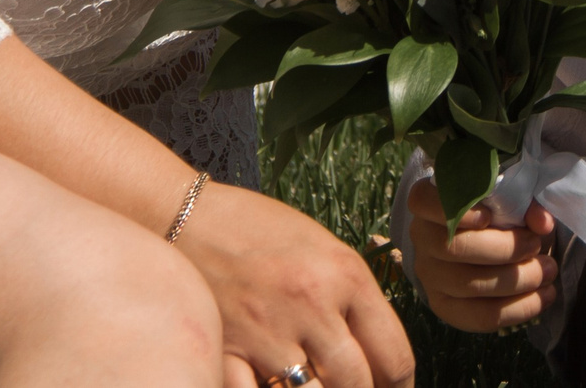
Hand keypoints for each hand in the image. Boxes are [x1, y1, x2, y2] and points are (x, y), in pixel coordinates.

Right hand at [170, 180, 413, 387]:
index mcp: (345, 274)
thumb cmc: (257, 229)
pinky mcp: (226, 352)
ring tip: (313, 385)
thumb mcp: (322, 249)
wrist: (183, 215)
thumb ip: (353, 300)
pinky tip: (272, 385)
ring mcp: (267, 332)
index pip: (394, 355)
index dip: (401, 387)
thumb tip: (380, 359)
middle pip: (358, 385)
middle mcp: (312, 304)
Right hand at [404, 175, 560, 332]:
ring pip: (468, 285)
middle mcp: (421, 238)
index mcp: (428, 201)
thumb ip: (526, 204)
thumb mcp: (510, 198)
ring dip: (516, 281)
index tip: (489, 216)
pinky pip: (478, 316)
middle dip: (504, 250)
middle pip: (454, 248)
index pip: (423, 201)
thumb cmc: (497, 212)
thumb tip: (542, 223)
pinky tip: (542, 297)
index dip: (457, 211)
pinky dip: (516, 309)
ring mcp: (429, 275)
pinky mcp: (445, 306)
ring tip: (547, 271)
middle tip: (536, 246)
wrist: (488, 242)